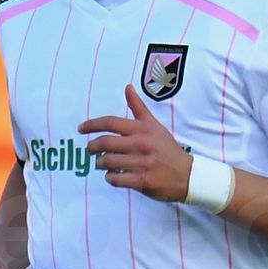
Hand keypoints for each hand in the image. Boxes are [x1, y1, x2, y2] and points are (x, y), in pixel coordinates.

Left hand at [78, 84, 192, 201]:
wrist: (186, 174)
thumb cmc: (167, 148)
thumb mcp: (154, 125)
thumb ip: (138, 107)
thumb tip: (127, 87)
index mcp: (142, 129)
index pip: (111, 122)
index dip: (92, 124)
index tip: (81, 128)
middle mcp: (141, 144)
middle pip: (105, 143)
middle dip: (92, 146)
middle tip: (89, 149)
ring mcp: (141, 163)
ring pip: (108, 161)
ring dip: (100, 163)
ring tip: (102, 163)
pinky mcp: (142, 181)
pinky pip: (115, 179)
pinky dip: (109, 177)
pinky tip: (112, 175)